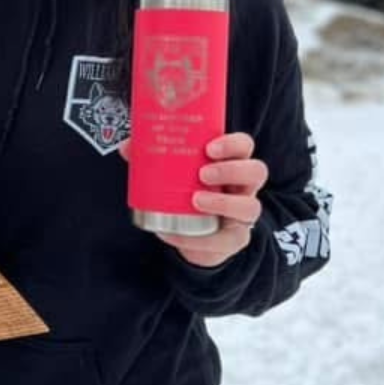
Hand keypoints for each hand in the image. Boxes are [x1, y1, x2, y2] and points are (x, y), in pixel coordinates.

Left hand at [119, 133, 267, 267]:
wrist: (190, 234)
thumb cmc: (185, 192)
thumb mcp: (171, 173)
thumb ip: (150, 157)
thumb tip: (127, 147)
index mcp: (230, 163)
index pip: (244, 146)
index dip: (233, 144)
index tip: (209, 148)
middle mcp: (243, 186)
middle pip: (257, 171)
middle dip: (232, 170)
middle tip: (202, 173)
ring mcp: (243, 213)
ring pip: (251, 206)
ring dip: (224, 202)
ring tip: (196, 200)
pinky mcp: (235, 239)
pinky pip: (227, 241)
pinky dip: (201, 240)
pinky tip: (177, 235)